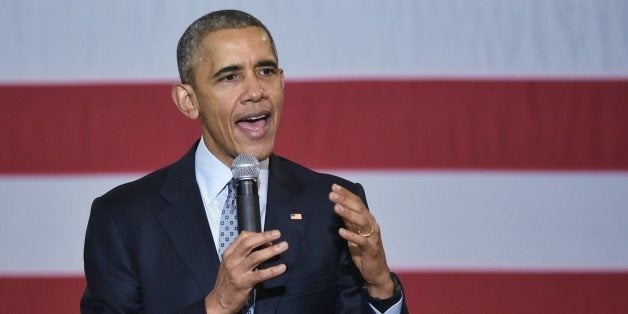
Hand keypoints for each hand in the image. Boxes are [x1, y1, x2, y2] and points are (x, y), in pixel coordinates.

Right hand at [204, 230, 287, 312]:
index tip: (269, 237)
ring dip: (271, 251)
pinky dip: (273, 270)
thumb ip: (243, 254)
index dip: (258, 235)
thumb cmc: (227, 282)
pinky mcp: (244, 283)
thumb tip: (263, 246)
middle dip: (264, 237)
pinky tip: (282, 267)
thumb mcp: (231, 264)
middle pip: (249, 243)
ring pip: (256, 257)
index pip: (243, 237)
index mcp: (229, 254)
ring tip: (283, 246)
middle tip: (277, 234)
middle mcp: (232, 261)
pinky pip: (260, 275)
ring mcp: (237, 272)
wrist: (219, 302)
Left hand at [329, 184, 393, 298]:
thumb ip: (349, 221)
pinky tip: (341, 232)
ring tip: (336, 208)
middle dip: (345, 200)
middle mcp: (372, 225)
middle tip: (332, 194)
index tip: (334, 187)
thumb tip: (339, 206)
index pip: (357, 203)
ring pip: (362, 222)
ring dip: (348, 214)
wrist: (376, 272)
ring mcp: (373, 237)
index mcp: (368, 220)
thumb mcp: (354, 233)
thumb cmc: (364, 251)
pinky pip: (361, 241)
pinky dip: (351, 236)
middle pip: (359, 209)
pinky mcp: (371, 250)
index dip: (346, 194)